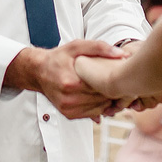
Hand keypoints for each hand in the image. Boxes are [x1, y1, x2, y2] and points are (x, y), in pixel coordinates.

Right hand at [4, 39, 125, 119]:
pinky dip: (99, 106)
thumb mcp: (77, 46)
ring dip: (108, 101)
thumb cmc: (59, 57)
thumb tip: (122, 55)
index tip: (122, 75)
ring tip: (112, 89)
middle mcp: (68, 99)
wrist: (38, 71)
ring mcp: (68, 109)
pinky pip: (91, 114)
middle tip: (121, 82)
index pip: (103, 87)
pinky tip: (101, 96)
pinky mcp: (68, 114)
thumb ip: (99, 48)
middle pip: (102, 99)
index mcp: (71, 82)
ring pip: (99, 109)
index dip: (116, 82)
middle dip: (114, 92)